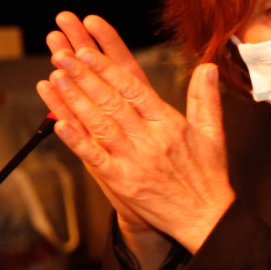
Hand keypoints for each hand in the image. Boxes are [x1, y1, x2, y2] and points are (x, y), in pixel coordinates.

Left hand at [37, 13, 233, 266]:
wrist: (206, 218)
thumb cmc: (209, 176)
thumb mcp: (214, 133)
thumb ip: (206, 98)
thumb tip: (208, 67)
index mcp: (170, 124)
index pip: (135, 90)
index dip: (109, 70)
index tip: (88, 51)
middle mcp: (150, 139)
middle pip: (112, 102)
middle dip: (85, 77)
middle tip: (63, 56)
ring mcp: (134, 160)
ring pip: (100, 124)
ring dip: (75, 101)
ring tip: (56, 79)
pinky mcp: (123, 181)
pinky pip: (95, 157)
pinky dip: (77, 140)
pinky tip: (60, 124)